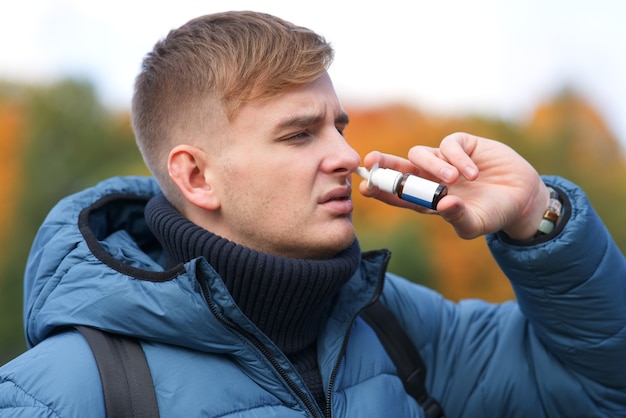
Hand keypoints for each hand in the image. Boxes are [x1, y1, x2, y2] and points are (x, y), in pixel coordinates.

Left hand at [358, 132, 549, 239]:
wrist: (523, 197)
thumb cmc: (494, 214)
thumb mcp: (476, 224)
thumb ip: (458, 219)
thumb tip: (443, 205)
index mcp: (426, 200)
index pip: (396, 194)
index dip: (380, 189)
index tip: (367, 187)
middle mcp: (430, 179)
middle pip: (398, 168)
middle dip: (384, 164)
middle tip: (373, 160)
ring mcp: (444, 160)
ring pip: (420, 154)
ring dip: (433, 166)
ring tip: (454, 180)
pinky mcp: (462, 145)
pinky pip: (448, 145)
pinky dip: (457, 158)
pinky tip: (472, 172)